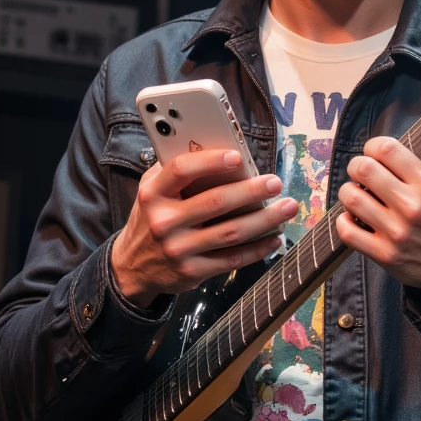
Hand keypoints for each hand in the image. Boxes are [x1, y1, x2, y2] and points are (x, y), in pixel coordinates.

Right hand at [111, 149, 297, 305]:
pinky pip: (232, 259)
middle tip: (275, 182)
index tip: (237, 157)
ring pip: (230, 233)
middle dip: (250, 191)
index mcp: (153, 194)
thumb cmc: (151, 219)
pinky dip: (257, 248)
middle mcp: (163, 222)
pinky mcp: (193, 271)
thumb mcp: (152, 192)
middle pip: (215, 202)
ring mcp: (179, 249)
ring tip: (287, 207)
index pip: (181, 170)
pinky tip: (274, 238)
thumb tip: (216, 149)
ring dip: (264, 220)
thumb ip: (175, 171)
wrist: (133, 266)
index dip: (210, 162)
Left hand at [336, 137, 420, 300]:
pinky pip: (347, 231)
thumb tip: (415, 137)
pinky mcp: (384, 254)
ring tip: (355, 195)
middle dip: (356, 166)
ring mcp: (396, 232)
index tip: (373, 153)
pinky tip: (351, 218)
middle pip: (364, 170)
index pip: (387, 149)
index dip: (373, 147)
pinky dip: (343, 221)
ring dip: (348, 193)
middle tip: (359, 172)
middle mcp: (412, 207)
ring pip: (352, 198)